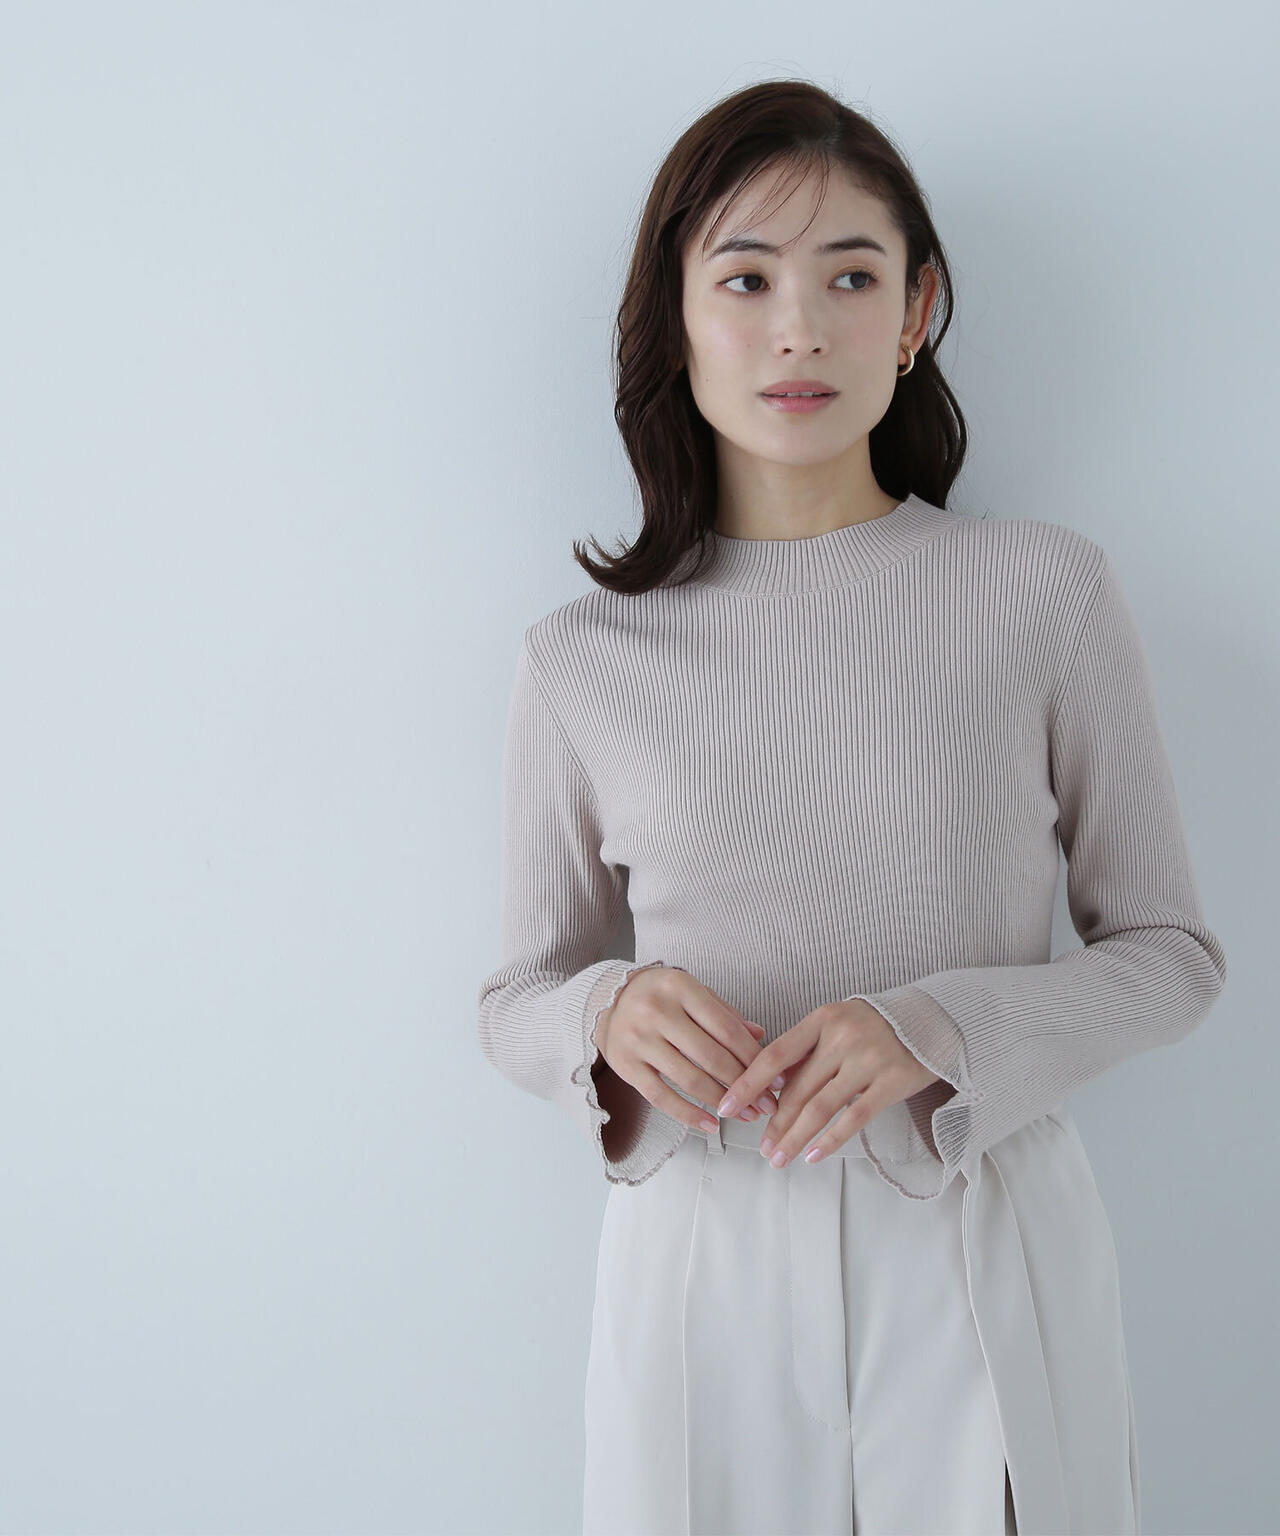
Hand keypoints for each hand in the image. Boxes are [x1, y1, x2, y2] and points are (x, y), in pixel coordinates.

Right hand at [594, 966, 782, 1134]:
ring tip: (745, 1116)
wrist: (607, 999)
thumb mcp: (692, 992)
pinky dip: (688, 1114)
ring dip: (722, 1102)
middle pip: (710, 1057)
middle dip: (744, 1086)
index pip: (726, 1029)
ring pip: (689, 1079)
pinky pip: (661, 1096)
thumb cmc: (659, 995)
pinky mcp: (625, 1065)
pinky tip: (710, 1124)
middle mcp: (657, 1011)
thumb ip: (725, 1014)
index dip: (754, 1058)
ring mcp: (638, 1039)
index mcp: (680, 988)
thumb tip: (760, 1037)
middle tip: (766, 1105)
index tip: (775, 1080)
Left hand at [715, 998, 941, 1166]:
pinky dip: (830, 1141)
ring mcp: (868, 1060)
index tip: (726, 1105)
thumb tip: (769, 1086)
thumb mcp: (836, 1024)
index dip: (747, 1083)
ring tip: (779, 1158)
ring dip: (795, 1137)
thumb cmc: (874, 1026)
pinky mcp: (892, 1082)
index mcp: (822, 1019)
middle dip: (774, 1123)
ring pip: (820, 1108)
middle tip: (761, 1147)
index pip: (775, 1055)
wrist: (932, 1020)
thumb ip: (806, 1050)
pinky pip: (853, 1118)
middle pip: (797, 1089)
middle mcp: (842, 1037)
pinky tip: (813, 1156)